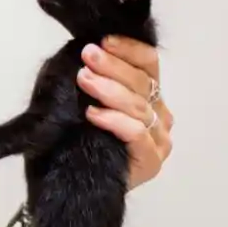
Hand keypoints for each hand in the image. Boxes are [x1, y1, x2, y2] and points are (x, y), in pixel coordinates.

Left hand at [77, 36, 172, 190]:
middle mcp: (159, 115)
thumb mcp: (77, 99)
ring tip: (84, 79)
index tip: (104, 40)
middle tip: (88, 55)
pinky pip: (136, 134)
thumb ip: (89, 77)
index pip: (148, 64)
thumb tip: (85, 50)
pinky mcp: (151, 161)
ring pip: (139, 106)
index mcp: (148, 95)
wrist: (68, 186)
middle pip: (143, 82)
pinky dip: (115, 121)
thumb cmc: (73, 140)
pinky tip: (93, 113)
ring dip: (110, 89)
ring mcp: (158, 139)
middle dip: (113, 66)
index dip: (129, 49)